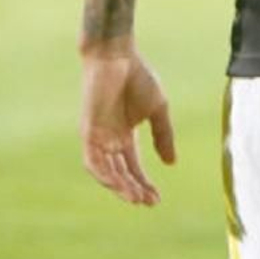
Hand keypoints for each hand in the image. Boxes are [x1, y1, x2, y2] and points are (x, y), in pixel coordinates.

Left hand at [80, 41, 175, 204]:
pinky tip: (116, 184)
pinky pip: (92, 160)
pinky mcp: (88, 131)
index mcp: (125, 136)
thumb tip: (171, 164)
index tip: (157, 199)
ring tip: (136, 198)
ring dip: (120, 187)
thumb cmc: (138, 77)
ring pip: (106, 171)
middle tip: (148, 202)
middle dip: (133, 189)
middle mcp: (109, 140)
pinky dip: (103, 174)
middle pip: (120, 173)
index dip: (144, 184)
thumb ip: (163, 136)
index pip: (133, 167)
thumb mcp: (158, 110)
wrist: (117, 56)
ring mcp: (97, 137)